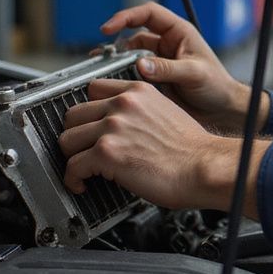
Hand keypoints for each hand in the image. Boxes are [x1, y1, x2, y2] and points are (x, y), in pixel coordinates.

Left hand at [58, 78, 263, 215]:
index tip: (88, 125)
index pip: (93, 89)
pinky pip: (72, 166)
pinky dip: (73, 179)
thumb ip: (140, 112)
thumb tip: (121, 126)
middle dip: (76, 135)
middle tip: (84, 150)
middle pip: (73, 114)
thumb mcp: (166, 112)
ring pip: (67, 139)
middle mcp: (123, 105)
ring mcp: (113, 127)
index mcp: (138, 92)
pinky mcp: (107, 153)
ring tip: (84, 168)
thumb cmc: (192, 149)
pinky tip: (82, 183)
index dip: (89, 112)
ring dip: (73, 157)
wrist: (205, 167)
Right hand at [101, 1, 269, 131]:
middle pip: (134, 35)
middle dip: (117, 44)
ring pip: (130, 56)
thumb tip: (140, 65)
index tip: (108, 28)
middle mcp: (167, 44)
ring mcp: (159, 61)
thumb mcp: (194, 73)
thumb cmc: (217, 86)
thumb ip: (168, 69)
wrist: (222, 110)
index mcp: (179, 32)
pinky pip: (133, 74)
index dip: (126, 17)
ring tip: (103, 72)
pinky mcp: (154, 79)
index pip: (148, 14)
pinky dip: (122, 78)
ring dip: (117, 63)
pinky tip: (114, 86)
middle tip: (101, 58)